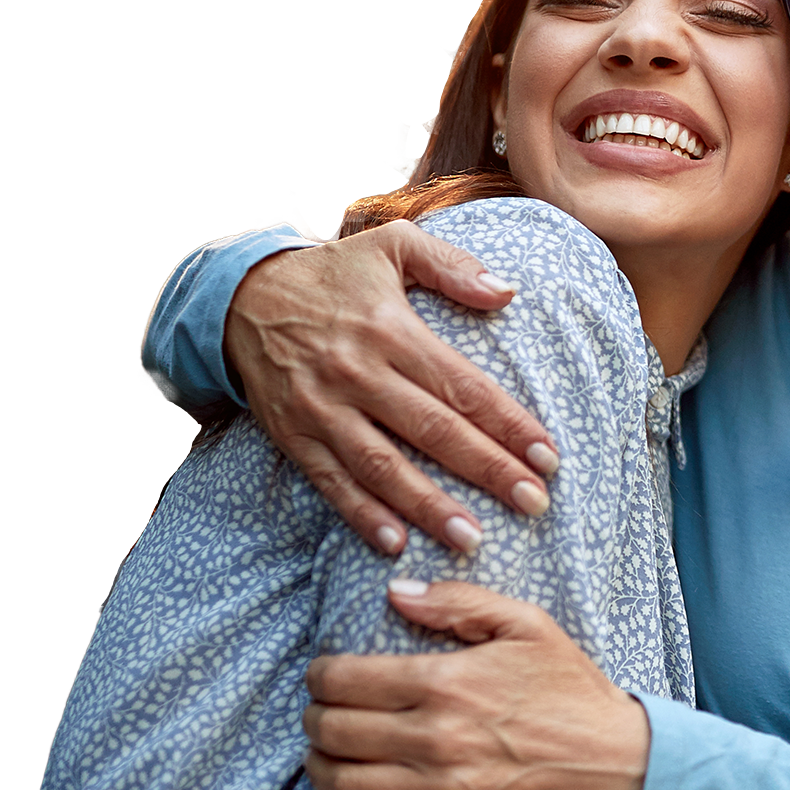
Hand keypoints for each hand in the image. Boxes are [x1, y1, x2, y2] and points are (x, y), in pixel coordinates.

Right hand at [224, 220, 560, 555]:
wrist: (241, 296)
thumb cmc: (335, 273)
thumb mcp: (393, 246)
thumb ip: (454, 266)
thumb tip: (508, 293)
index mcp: (392, 329)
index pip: (463, 385)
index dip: (509, 423)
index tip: (548, 456)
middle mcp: (358, 372)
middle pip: (434, 430)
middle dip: (488, 470)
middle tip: (534, 503)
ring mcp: (322, 408)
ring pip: (383, 466)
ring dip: (428, 506)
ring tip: (472, 539)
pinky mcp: (292, 435)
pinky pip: (330, 482)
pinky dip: (361, 515)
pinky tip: (395, 543)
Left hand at [303, 580, 649, 789]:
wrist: (620, 766)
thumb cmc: (571, 691)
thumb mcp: (526, 626)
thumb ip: (459, 602)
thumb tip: (396, 592)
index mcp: (448, 682)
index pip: (346, 680)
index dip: (320, 676)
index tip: (322, 676)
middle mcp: (436, 738)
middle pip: (335, 731)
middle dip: (314, 719)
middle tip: (319, 714)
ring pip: (343, 784)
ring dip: (319, 768)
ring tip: (324, 756)